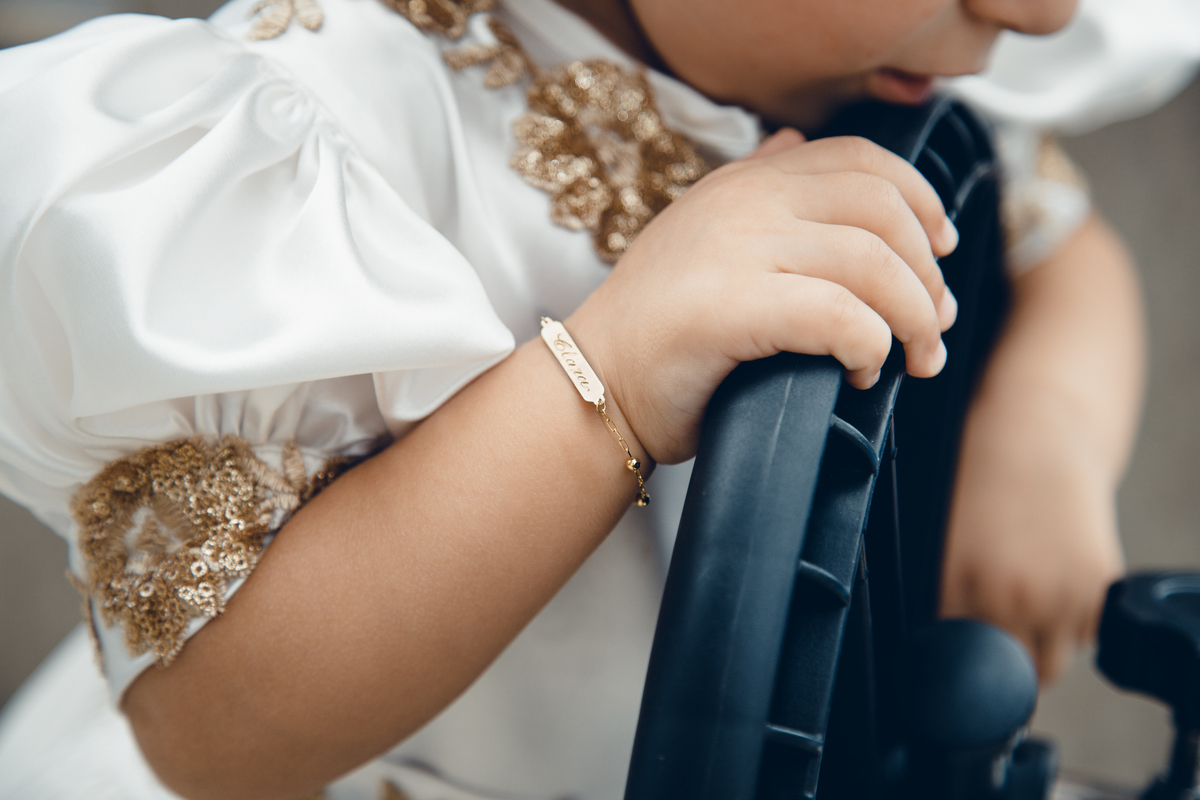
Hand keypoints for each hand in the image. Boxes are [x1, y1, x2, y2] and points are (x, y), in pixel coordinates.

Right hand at [569, 129, 959, 464]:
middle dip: (927, 271)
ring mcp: (736, 249)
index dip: (920, 199)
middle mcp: (743, 203)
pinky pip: (839, 315)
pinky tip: (860, 372)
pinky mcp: (731, 307)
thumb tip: (792, 143)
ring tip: (912, 360)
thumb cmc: (658, 330)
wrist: (596, 384)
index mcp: (744, 182)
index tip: (942, 249)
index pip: (859, 160)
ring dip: (912, 317)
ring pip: (872, 263)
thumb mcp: (701, 234)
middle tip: (934, 324)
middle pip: (881, 209)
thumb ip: (752, 187)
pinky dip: (870, 346)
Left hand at [940, 397, 1124, 682]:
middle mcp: (1012, 595)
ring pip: (1054, 661)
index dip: (960, 658)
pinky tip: (1056, 580)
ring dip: (1041, 644)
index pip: (960, 656)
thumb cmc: (982, 478)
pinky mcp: (1100, 586)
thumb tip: (946, 646)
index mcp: (960, 583)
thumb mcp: (945, 538)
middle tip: (998, 634)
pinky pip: (1086, 635)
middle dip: (1004, 663)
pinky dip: (1074, 622)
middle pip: (1013, 672)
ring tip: (1028, 599)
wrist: (1038, 433)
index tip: (963, 654)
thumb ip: (947, 594)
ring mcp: (1062, 594)